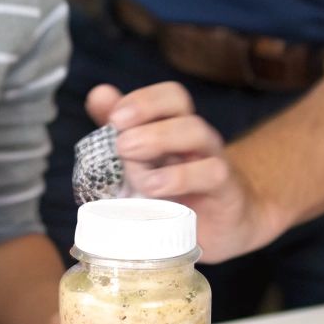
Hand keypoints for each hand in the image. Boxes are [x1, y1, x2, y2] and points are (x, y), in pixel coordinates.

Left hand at [88, 82, 285, 262]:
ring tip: (128, 156)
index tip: (113, 119)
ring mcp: (212, 159)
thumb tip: (99, 95)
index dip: (141, 100)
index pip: (168, 95)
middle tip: (118, 138)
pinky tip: (154, 186)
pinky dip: (179, 177)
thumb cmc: (176, 195)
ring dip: (157, 139)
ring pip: (195, 131)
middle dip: (144, 111)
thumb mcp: (144, 166)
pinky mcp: (225, 190)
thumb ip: (122, 131)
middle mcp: (196, 136)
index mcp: (176, 126)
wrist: (219, 229)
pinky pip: (210, 172)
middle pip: (180, 102)